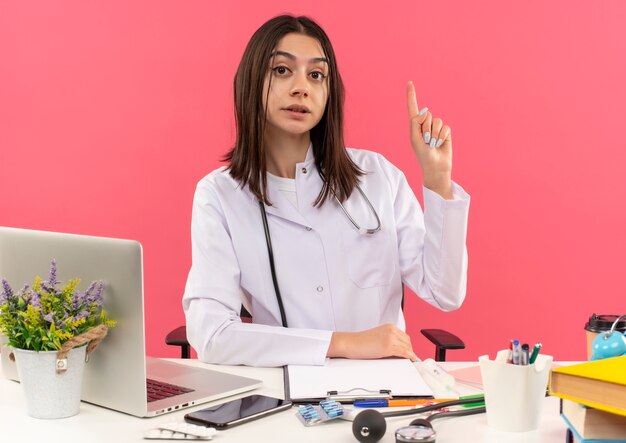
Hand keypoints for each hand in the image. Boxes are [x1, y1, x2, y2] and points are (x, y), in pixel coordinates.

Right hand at [327, 324, 416, 360]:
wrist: (350, 343)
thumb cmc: (361, 342)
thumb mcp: (378, 337)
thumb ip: (389, 340)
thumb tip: (400, 350)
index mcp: (389, 327)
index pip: (405, 337)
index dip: (407, 346)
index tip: (408, 352)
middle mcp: (391, 330)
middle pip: (408, 342)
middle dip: (409, 350)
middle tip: (407, 358)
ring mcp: (390, 338)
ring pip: (407, 347)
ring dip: (409, 354)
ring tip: (407, 360)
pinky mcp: (388, 347)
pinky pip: (404, 352)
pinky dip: (410, 356)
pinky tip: (411, 360)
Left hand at [407, 81, 452, 198]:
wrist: (435, 166)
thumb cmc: (422, 154)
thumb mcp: (414, 138)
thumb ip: (416, 122)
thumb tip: (425, 111)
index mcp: (415, 125)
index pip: (413, 107)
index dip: (411, 95)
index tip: (409, 82)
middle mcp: (426, 124)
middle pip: (427, 115)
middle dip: (426, 128)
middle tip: (425, 141)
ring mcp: (436, 127)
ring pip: (437, 121)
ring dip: (433, 134)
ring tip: (431, 143)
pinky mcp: (446, 132)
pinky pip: (445, 127)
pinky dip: (441, 136)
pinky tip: (439, 143)